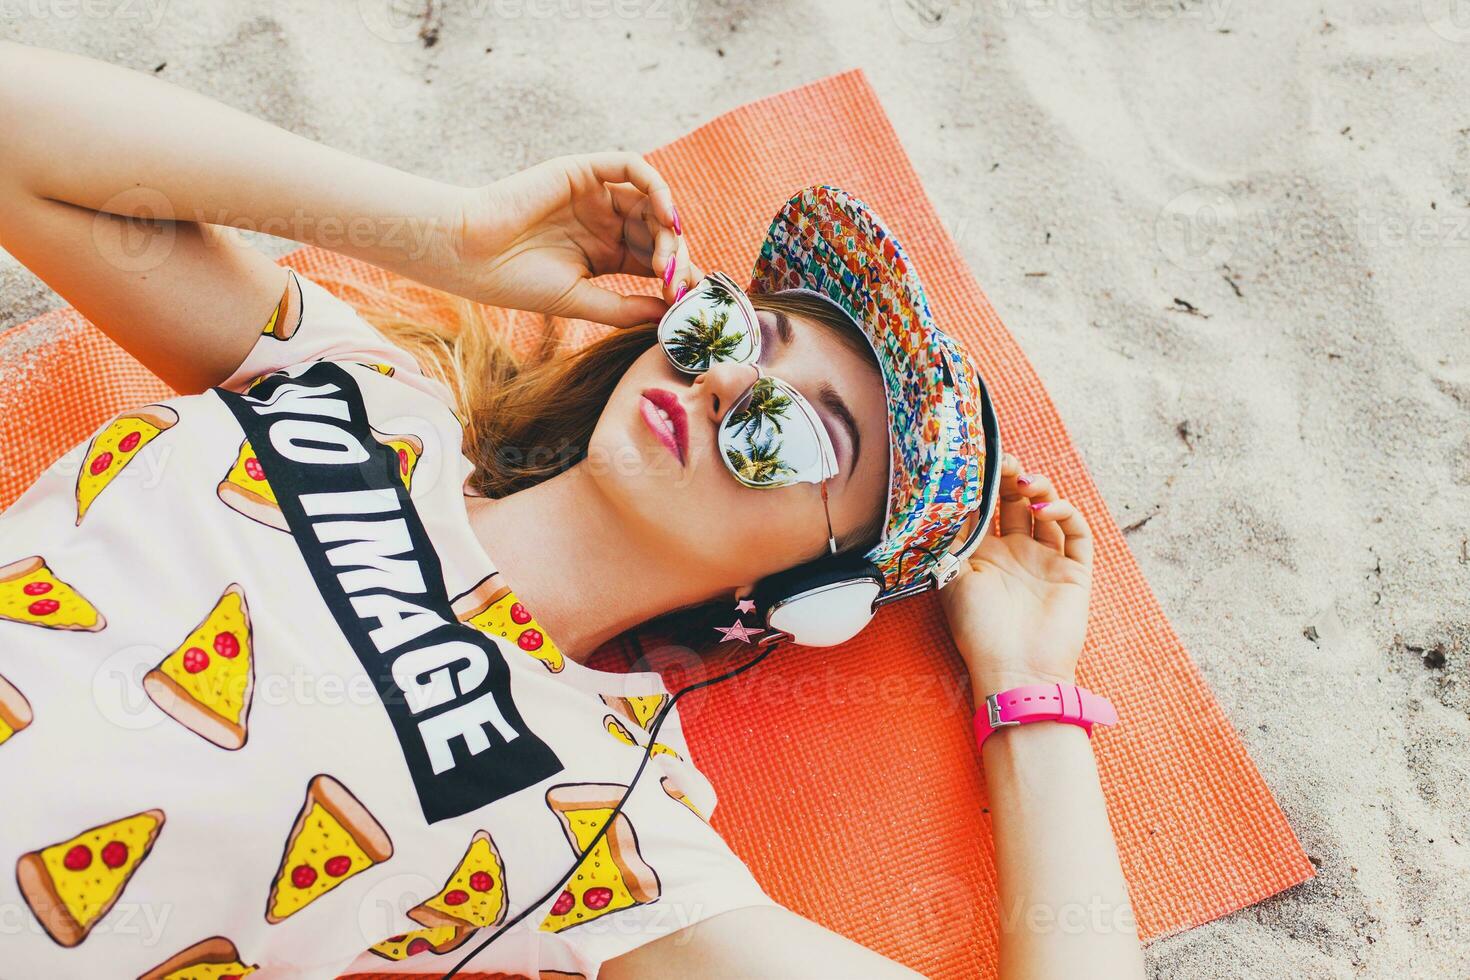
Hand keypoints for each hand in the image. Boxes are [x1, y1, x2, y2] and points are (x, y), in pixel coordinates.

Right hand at [438, 152, 700, 326]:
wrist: (471, 254)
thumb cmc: (516, 282)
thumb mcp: (581, 301)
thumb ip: (625, 306)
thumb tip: (669, 315)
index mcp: (605, 255)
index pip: (655, 261)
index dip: (676, 277)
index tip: (688, 301)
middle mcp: (605, 223)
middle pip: (658, 232)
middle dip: (675, 257)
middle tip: (678, 282)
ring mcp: (595, 196)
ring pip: (651, 202)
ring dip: (668, 228)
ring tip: (668, 258)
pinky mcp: (584, 171)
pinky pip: (631, 167)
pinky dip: (656, 186)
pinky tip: (666, 216)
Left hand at [937, 452, 1094, 695]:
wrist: (1015, 671)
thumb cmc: (977, 630)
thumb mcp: (952, 576)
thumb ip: (949, 538)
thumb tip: (936, 498)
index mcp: (984, 554)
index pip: (986, 507)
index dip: (984, 483)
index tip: (977, 463)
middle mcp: (1016, 553)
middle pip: (1018, 501)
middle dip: (1012, 477)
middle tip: (1005, 462)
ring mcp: (1046, 560)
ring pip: (1048, 510)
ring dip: (1040, 489)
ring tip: (1025, 481)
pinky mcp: (1074, 572)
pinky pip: (1077, 533)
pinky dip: (1065, 514)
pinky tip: (1044, 509)